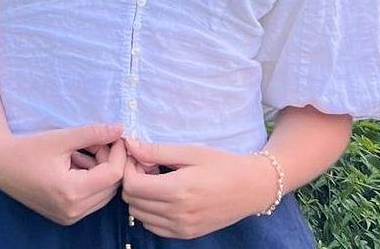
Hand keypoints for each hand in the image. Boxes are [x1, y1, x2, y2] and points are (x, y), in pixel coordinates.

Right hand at [0, 123, 125, 224]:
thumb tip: (120, 129)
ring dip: (101, 171)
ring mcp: (69, 217)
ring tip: (85, 150)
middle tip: (98, 140)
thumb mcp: (63, 137)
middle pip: (111, 186)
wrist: (0, 165)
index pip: (113, 175)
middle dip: (110, 161)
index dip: (118, 152)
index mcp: (72, 192)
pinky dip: (91, 180)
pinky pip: (91, 199)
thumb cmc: (29, 148)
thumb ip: (94, 133)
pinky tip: (78, 163)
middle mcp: (73, 211)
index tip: (115, 134)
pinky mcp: (65, 216)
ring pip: (103, 194)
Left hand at [122, 138, 277, 238]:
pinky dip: (150, 211)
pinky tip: (164, 195)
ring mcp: (182, 228)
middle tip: (148, 165)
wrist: (251, 188)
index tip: (138, 156)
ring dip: (141, 196)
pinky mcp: (186, 235)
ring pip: (140, 215)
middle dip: (133, 180)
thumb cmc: (222, 164)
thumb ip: (157, 151)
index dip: (128, 168)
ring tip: (157, 179)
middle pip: (133, 201)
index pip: (132, 186)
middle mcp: (177, 214)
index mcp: (178, 190)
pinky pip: (154, 226)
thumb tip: (130, 144)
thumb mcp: (190, 151)